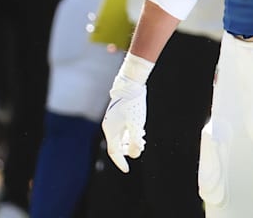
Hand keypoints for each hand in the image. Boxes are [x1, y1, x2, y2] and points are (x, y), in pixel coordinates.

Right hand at [102, 53, 153, 172]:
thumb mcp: (137, 125)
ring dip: (131, 141)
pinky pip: (123, 130)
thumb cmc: (133, 104)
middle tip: (141, 147)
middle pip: (118, 145)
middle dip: (129, 150)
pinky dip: (131, 134)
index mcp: (111, 130)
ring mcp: (113, 120)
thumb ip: (135, 142)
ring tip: (143, 140)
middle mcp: (110, 126)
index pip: (114, 152)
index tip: (127, 170)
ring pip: (121, 137)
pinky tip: (141, 131)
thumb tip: (135, 154)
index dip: (121, 162)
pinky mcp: (118, 115)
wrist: (131, 83)